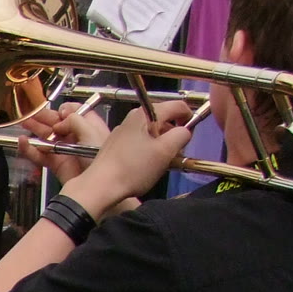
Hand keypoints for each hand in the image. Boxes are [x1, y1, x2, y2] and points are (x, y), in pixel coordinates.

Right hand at [20, 103, 107, 184]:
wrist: (97, 186)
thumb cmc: (102, 160)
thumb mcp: (91, 132)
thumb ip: (74, 121)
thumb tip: (59, 122)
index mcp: (89, 127)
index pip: (75, 112)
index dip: (65, 110)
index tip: (58, 112)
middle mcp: (76, 138)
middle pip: (57, 123)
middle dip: (44, 117)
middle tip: (32, 112)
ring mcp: (65, 151)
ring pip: (46, 137)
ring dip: (34, 129)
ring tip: (24, 122)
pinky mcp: (56, 164)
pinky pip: (40, 155)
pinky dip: (30, 149)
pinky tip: (23, 142)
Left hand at [64, 102, 195, 217]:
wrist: (101, 186)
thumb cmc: (134, 168)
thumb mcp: (165, 151)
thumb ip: (181, 135)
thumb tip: (186, 130)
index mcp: (145, 113)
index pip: (177, 105)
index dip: (189, 117)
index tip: (191, 135)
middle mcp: (133, 117)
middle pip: (164, 117)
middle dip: (175, 132)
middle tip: (178, 151)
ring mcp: (124, 130)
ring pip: (153, 130)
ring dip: (163, 142)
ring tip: (164, 160)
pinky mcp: (118, 144)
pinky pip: (142, 140)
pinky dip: (150, 148)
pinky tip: (149, 164)